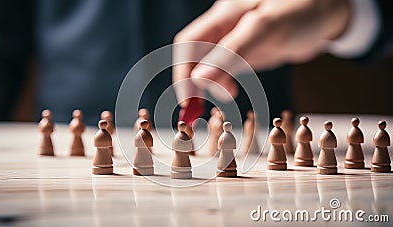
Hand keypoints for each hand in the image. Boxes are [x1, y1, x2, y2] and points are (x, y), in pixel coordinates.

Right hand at [173, 0, 349, 103]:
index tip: (188, 100)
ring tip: (223, 97)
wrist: (328, 12)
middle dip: (192, 82)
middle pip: (194, 55)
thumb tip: (200, 79)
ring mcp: (235, 40)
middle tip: (198, 108)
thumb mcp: (266, 29)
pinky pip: (225, 68)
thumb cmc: (303, 9)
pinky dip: (221, 83)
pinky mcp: (247, 51)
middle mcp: (225, 27)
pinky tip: (229, 91)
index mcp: (224, 15)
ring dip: (207, 85)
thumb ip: (232, 53)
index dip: (183, 73)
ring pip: (208, 64)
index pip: (188, 44)